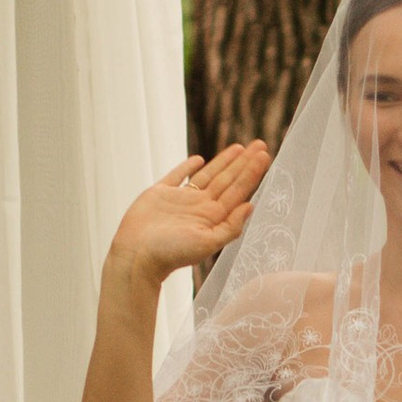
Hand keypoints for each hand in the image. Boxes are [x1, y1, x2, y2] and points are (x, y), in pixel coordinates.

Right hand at [102, 143, 269, 300]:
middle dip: (244, 162)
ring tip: (240, 148)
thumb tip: (251, 205)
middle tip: (261, 144)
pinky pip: (177, 176)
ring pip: (207, 175)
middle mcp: (200, 207)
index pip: (237, 190)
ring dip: (224, 161)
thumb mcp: (207, 243)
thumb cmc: (171, 254)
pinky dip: (187, 167)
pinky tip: (199, 159)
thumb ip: (230, 227)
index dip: (251, 172)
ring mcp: (180, 199)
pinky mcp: (160, 194)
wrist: (136, 256)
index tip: (265, 156)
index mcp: (212, 217)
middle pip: (227, 179)